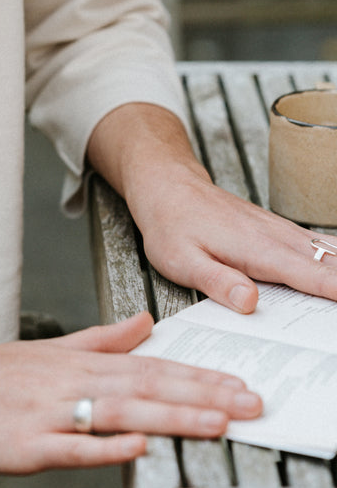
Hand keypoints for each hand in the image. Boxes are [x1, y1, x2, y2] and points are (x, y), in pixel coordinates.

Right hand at [0, 312, 261, 471]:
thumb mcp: (49, 349)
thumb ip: (101, 339)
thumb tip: (145, 324)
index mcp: (77, 361)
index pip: (150, 367)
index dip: (197, 376)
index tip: (238, 383)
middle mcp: (70, 383)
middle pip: (145, 386)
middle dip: (201, 396)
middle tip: (248, 403)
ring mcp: (48, 413)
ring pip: (119, 412)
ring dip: (171, 416)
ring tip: (215, 423)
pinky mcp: (26, 444)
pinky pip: (72, 446)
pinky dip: (106, 446)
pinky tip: (138, 445)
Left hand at [132, 165, 336, 313]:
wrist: (167, 185)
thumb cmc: (171, 224)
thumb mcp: (181, 260)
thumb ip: (217, 282)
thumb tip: (249, 302)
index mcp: (260, 251)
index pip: (314, 279)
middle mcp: (279, 239)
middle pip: (335, 266)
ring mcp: (282, 233)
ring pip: (332, 254)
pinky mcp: (280, 232)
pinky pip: (320, 247)